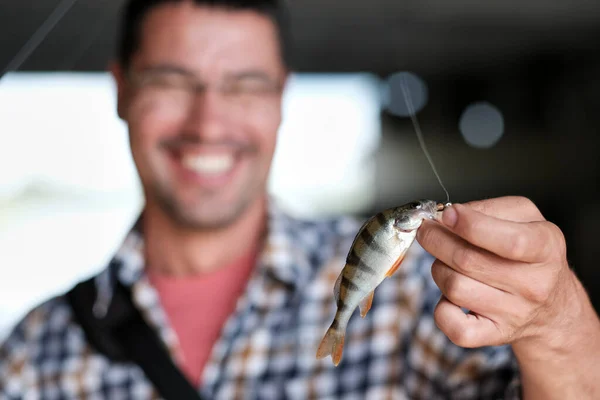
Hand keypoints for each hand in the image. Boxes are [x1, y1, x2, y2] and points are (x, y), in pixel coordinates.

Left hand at [416, 196, 573, 347]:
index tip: (447, 214)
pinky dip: (441, 308)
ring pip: (454, 287)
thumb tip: (450, 215)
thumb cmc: (530, 254)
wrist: (552, 306)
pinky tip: (450, 296)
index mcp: (545, 247)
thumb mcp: (525, 219)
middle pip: (468, 260)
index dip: (471, 225)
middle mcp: (534, 285)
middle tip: (428, 230)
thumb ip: (488, 209)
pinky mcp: (494, 334)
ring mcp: (514, 314)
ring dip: (439, 268)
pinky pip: (452, 324)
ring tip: (447, 262)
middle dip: (436, 239)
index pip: (511, 241)